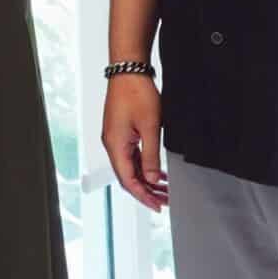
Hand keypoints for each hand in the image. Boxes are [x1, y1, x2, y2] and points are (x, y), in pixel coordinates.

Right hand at [101, 75, 167, 211]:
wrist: (129, 72)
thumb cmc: (137, 94)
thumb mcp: (149, 128)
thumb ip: (151, 156)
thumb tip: (152, 178)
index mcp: (115, 145)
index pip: (128, 180)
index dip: (144, 196)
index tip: (158, 206)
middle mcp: (112, 144)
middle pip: (127, 176)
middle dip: (146, 191)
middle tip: (165, 201)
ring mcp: (115, 138)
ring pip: (130, 167)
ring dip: (146, 179)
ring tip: (164, 189)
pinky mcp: (120, 132)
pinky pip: (131, 156)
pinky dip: (144, 166)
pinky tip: (157, 171)